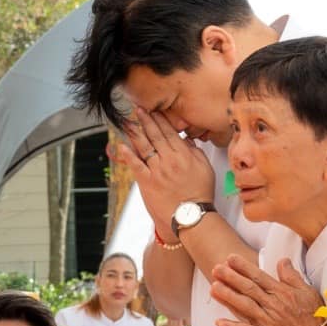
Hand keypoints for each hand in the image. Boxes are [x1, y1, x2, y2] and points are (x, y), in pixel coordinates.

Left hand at [109, 105, 213, 230]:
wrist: (191, 216)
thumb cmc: (199, 195)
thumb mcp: (205, 168)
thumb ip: (195, 152)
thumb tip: (186, 140)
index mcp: (183, 155)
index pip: (169, 132)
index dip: (160, 119)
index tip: (154, 110)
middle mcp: (169, 160)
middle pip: (155, 135)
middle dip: (145, 120)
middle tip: (138, 109)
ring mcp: (157, 171)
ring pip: (144, 147)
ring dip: (135, 132)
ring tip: (127, 122)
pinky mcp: (147, 182)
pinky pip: (136, 166)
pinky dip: (128, 156)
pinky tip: (122, 146)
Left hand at [212, 256, 325, 325]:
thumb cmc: (314, 318)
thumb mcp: (307, 291)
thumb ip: (292, 276)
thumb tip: (282, 261)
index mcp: (282, 293)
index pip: (259, 277)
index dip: (243, 267)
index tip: (230, 258)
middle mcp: (273, 306)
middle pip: (248, 289)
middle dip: (231, 278)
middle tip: (217, 268)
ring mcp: (268, 322)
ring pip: (244, 306)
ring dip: (228, 297)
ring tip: (214, 287)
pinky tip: (219, 322)